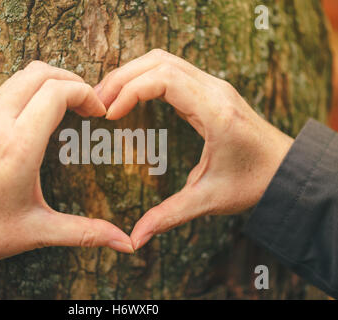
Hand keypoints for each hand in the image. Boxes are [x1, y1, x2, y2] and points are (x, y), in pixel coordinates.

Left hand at [0, 61, 133, 260]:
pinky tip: (35, 117)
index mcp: (19, 145)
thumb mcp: (38, 230)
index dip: (86, 93)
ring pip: (18, 77)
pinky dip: (27, 91)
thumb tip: (124, 244)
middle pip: (39, 73)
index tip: (98, 112)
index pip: (57, 91)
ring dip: (47, 82)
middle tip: (87, 103)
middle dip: (70, 80)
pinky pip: (3, 92)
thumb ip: (85, 232)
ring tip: (65, 105)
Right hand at [95, 49, 293, 249]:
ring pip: (163, 59)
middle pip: (158, 61)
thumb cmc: (253, 182)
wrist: (285, 169)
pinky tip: (129, 97)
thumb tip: (134, 238)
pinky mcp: (209, 89)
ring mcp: (213, 85)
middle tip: (96, 103)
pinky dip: (144, 77)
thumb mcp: (209, 200)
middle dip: (121, 77)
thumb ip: (169, 216)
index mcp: (215, 111)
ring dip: (131, 73)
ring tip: (106, 97)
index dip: (129, 90)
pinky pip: (171, 69)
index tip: (109, 115)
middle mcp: (215, 89)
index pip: (163, 78)